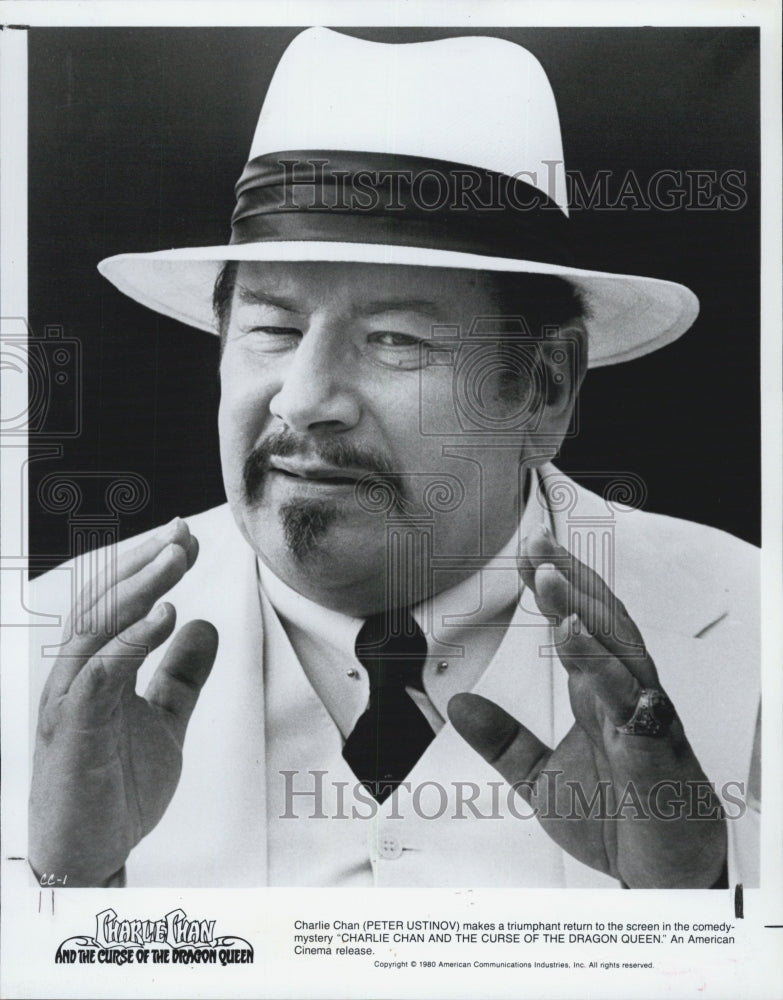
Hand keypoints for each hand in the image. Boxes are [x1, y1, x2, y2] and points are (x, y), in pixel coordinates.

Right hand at [29, 518, 217, 885]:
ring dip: (138, 589)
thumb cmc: (116, 787)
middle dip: (144, 564)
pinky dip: (130, 641)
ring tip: (176, 559)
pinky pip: (99, 674)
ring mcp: (70, 701)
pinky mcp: (74, 731)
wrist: (91, 857)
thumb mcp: (165, 719)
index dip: (149, 570)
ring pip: (97, 628)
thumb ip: (181, 675)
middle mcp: (77, 677)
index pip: (118, 606)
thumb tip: (205, 625)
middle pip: (104, 604)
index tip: (187, 541)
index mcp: (97, 670)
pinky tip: (162, 616)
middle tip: (183, 534)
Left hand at [448, 523, 726, 887]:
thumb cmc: (615, 821)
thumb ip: (503, 741)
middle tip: (537, 543)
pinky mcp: (656, 755)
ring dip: (583, 611)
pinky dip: (604, 669)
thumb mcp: (540, 779)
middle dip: (569, 581)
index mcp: (597, 696)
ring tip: (550, 577)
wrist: (660, 883)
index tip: (526, 552)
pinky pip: (631, 704)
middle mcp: (622, 697)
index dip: (554, 589)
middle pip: (601, 625)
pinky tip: (579, 641)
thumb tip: (458, 704)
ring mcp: (642, 721)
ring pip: (618, 652)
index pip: (578, 627)